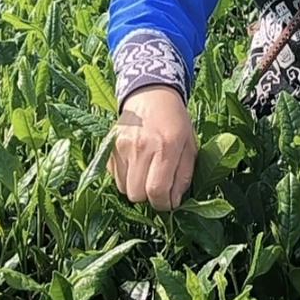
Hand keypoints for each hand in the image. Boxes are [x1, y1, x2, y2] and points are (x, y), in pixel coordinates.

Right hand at [108, 85, 197, 210]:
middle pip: (137, 194)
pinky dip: (125, 178)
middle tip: (158, 187)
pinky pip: (114, 177)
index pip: (157, 190)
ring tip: (147, 173)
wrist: (152, 95)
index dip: (163, 204)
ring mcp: (122, 146)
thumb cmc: (176, 122)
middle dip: (149, 197)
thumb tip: (174, 202)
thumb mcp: (190, 145)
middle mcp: (141, 147)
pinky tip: (136, 165)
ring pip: (123, 189)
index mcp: (166, 146)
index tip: (169, 203)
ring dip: (136, 187)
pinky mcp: (109, 146)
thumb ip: (184, 175)